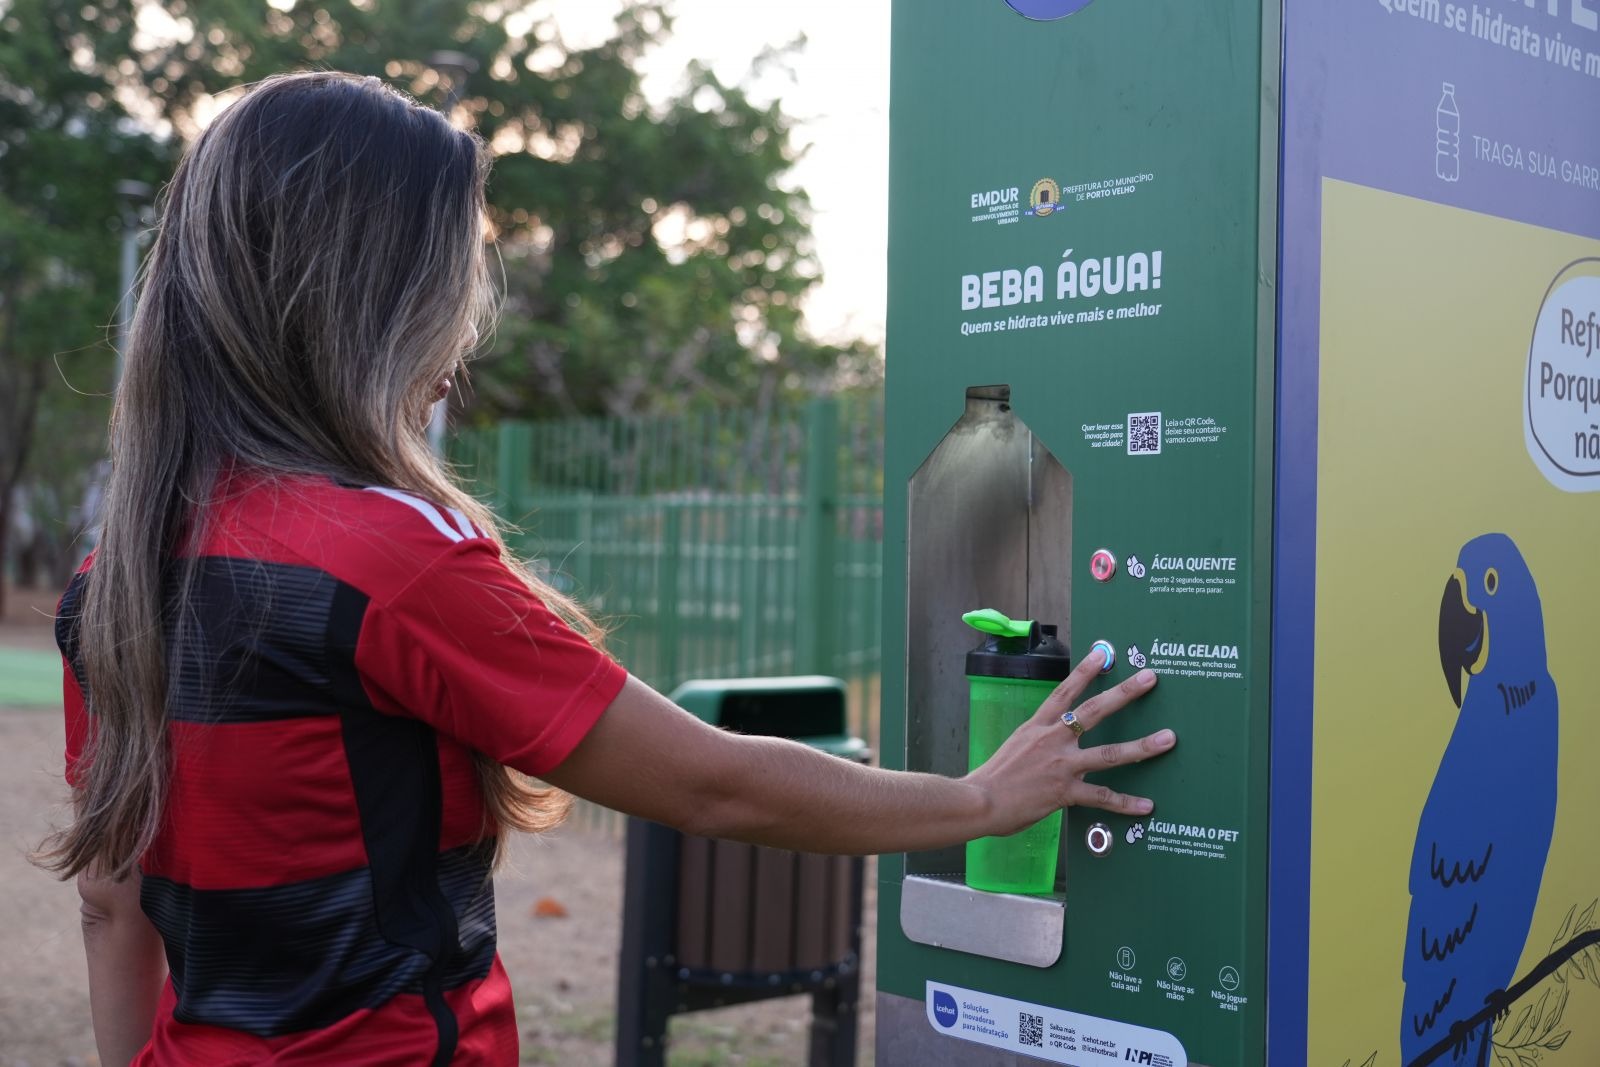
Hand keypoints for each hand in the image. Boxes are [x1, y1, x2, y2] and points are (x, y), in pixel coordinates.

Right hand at [965, 650, 1174, 836]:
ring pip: (1109, 753)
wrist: (978, 800)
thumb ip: (1037, 745)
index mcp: (1037, 726)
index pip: (1065, 691)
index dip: (1085, 670)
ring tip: (1168, 739)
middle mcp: (1052, 740)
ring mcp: (1061, 765)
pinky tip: (1146, 805)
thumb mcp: (1014, 748)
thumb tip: (1051, 748)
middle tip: (1150, 678)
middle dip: (1125, 693)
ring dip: (1142, 746)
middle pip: (1094, 710)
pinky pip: (1102, 797)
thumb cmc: (992, 778)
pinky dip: (1125, 803)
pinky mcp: (1065, 793)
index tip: (1103, 652)